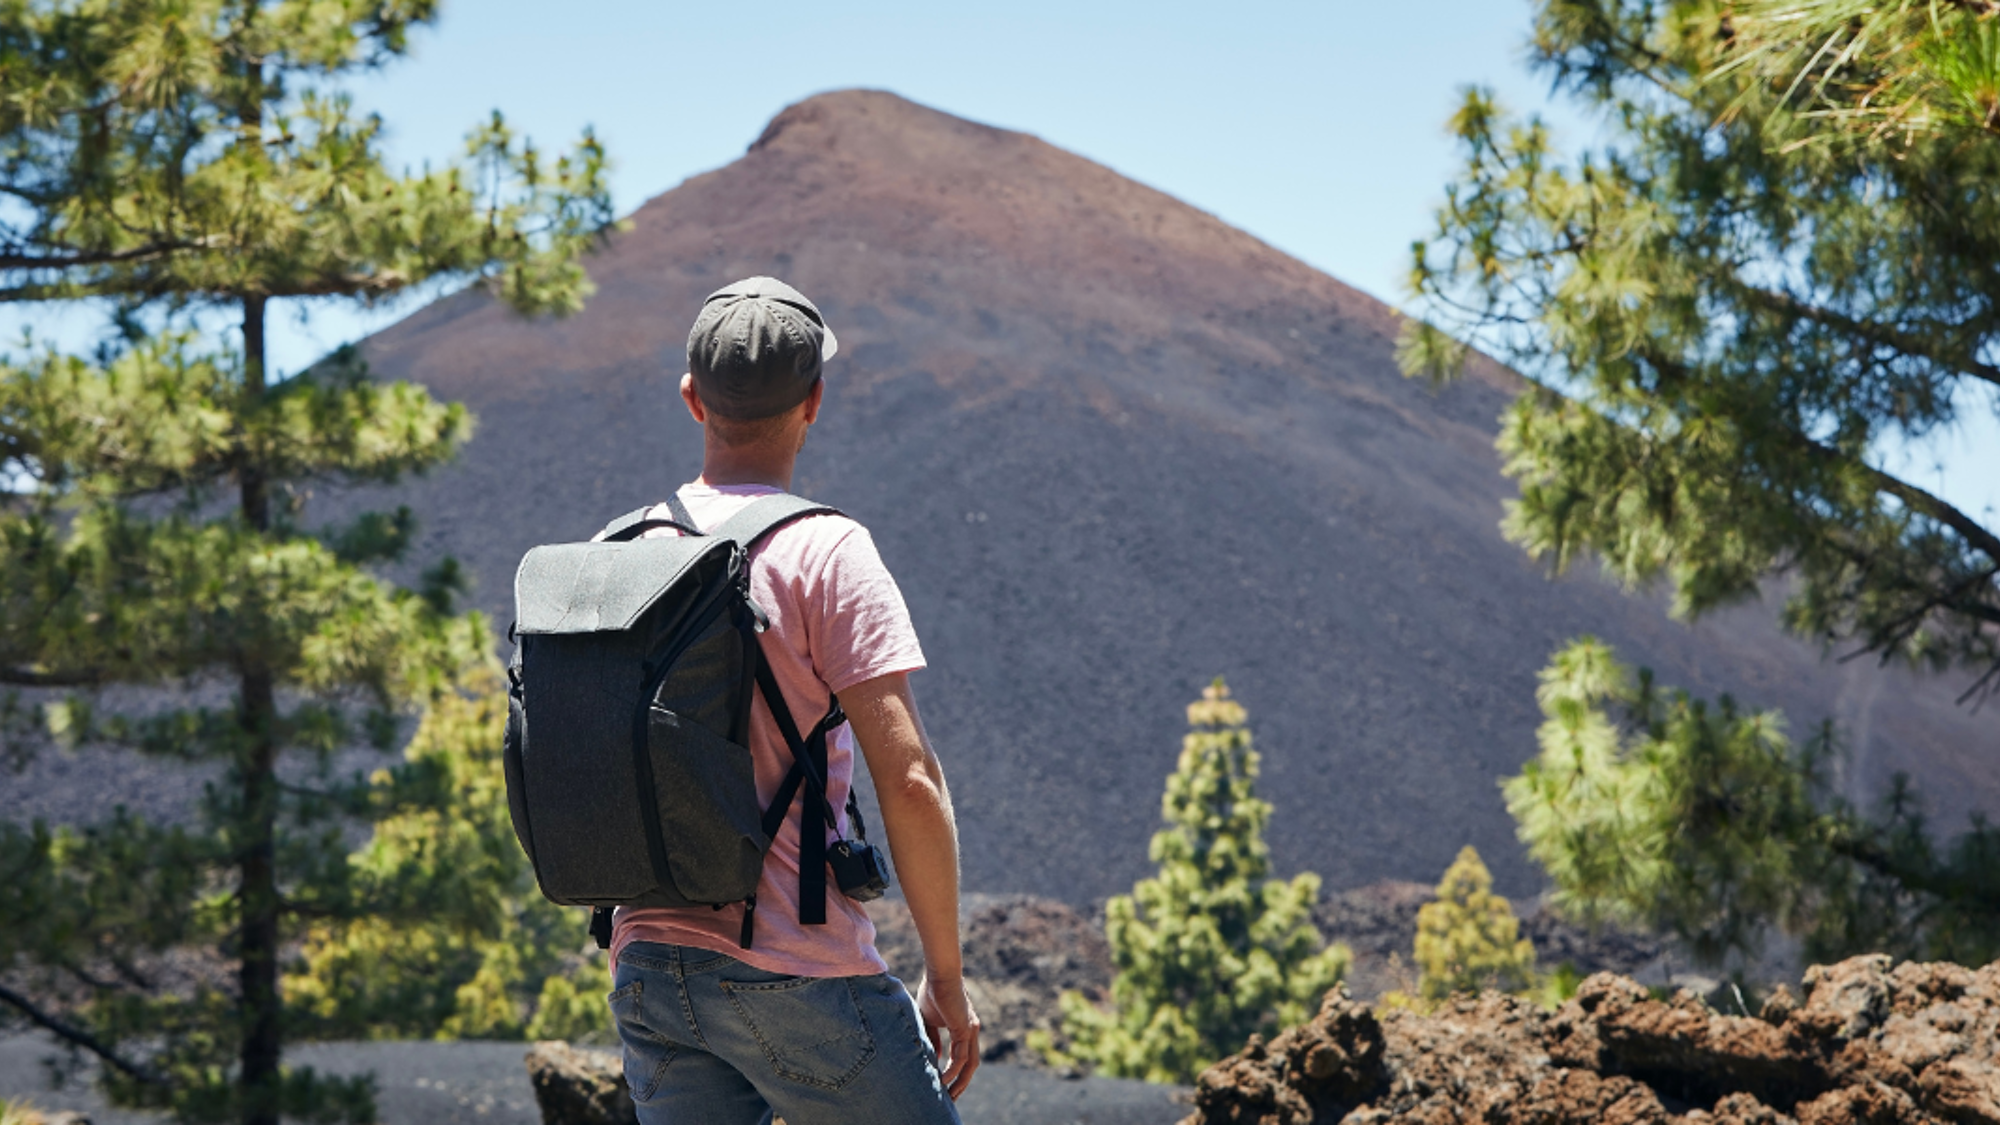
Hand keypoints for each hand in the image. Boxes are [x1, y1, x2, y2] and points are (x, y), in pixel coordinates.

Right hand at [916, 973, 979, 1099]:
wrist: (939, 974)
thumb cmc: (933, 992)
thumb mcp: (930, 1021)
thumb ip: (933, 1038)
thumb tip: (936, 1057)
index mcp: (965, 1028)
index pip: (964, 1056)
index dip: (956, 1072)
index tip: (945, 1085)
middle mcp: (972, 1030)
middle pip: (971, 1064)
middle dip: (962, 1083)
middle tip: (951, 1098)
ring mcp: (971, 1030)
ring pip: (970, 1064)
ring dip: (960, 1082)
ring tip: (949, 1095)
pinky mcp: (965, 1029)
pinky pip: (961, 1057)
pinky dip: (953, 1070)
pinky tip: (942, 1080)